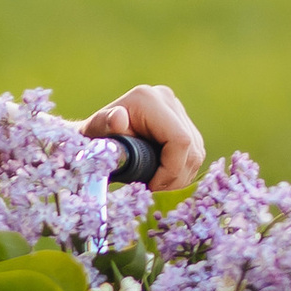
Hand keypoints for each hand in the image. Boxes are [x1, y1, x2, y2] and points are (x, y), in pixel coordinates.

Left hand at [80, 83, 203, 195]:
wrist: (96, 135)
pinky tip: (162, 178)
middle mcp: (167, 100)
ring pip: (196, 154)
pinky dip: (181, 171)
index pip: (180, 141)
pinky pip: (194, 154)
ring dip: (179, 177)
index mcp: (148, 100)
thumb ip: (103, 125)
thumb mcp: (94, 134)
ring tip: (156, 185)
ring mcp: (178, 111)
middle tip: (153, 190)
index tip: (152, 186)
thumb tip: (119, 118)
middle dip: (175, 177)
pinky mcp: (184, 124)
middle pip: (192, 149)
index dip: (171, 170)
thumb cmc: (94, 138)